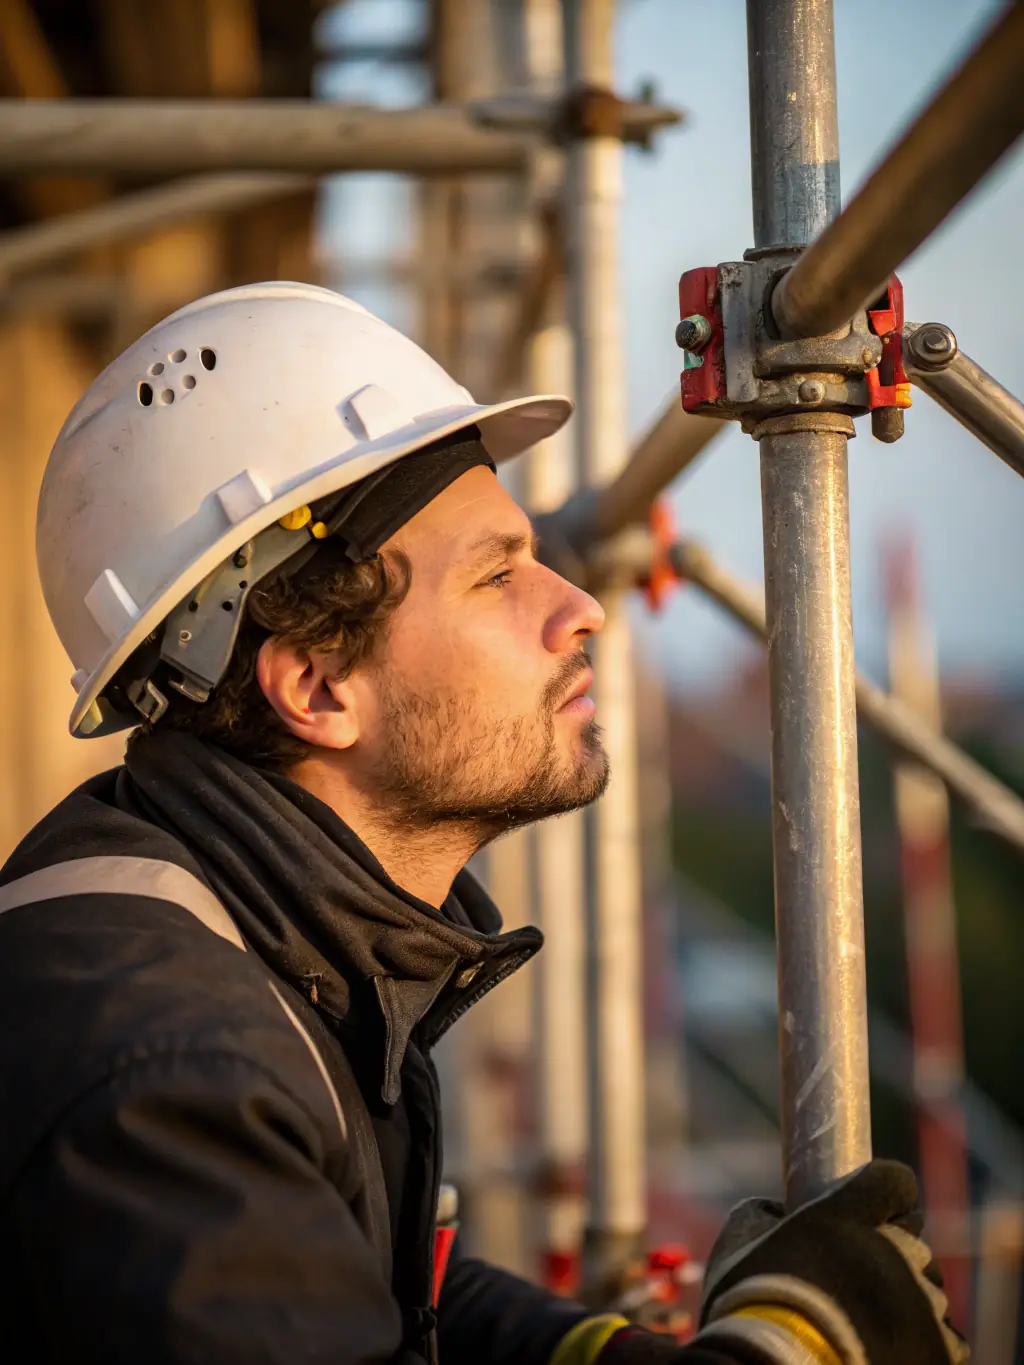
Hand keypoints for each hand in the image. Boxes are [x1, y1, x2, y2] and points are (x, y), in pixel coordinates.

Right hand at [694, 1160, 965, 1364]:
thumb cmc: (750, 1309)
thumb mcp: (739, 1239)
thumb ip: (767, 1212)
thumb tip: (779, 1212)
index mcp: (850, 1216)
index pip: (895, 1182)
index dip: (883, 1195)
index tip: (868, 1211)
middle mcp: (896, 1252)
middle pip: (910, 1242)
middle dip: (886, 1258)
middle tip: (850, 1285)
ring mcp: (923, 1305)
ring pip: (925, 1291)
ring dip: (900, 1301)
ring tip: (860, 1326)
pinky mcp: (940, 1351)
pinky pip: (940, 1336)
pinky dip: (915, 1341)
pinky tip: (879, 1350)